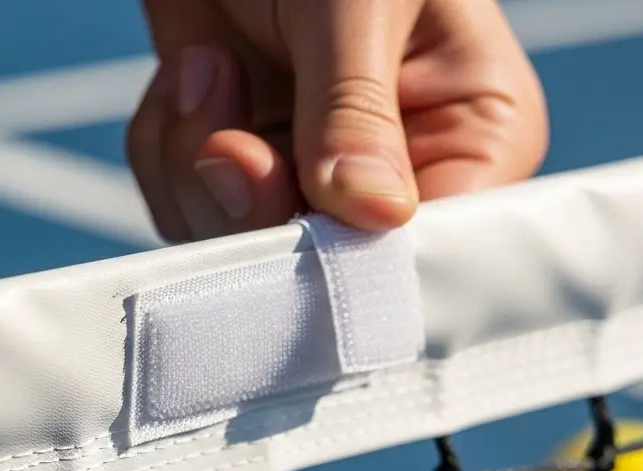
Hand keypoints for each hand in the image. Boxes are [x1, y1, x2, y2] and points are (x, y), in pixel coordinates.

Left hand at [128, 0, 547, 241]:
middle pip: (329, 271)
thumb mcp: (358, 1)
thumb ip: (354, 107)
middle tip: (232, 144)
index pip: (440, 247)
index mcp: (474, 137)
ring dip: (197, 165)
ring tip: (211, 67)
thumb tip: (369, 214)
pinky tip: (192, 73)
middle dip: (258, 213)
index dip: (368, 264)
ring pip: (241, 247)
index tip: (305, 232)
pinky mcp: (242, 164)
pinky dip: (168, 147)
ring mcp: (313, 175)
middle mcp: (400, 174)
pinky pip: (186, 209)